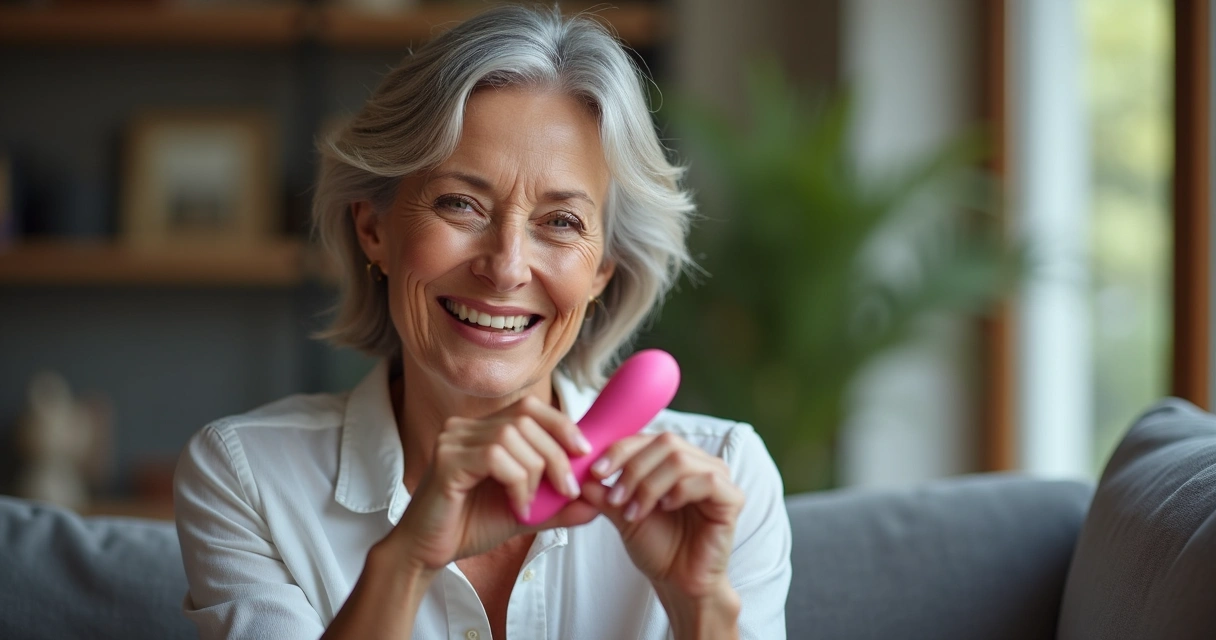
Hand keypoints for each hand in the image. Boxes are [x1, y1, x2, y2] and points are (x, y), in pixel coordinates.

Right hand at [385, 395, 600, 571]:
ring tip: (532, 504)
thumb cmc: (471, 526)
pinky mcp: (446, 460)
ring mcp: (452, 440)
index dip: (561, 424)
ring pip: (512, 436)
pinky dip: (516, 482)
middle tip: (567, 489)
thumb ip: (558, 504)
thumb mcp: (526, 512)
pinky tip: (516, 507)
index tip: (583, 451)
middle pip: (526, 419)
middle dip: (556, 454)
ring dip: (535, 472)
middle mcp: (466, 427)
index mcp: (483, 429)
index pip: (530, 407)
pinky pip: (495, 457)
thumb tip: (598, 501)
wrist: (428, 553)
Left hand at [581, 432, 743, 600]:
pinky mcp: (732, 498)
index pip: (647, 439)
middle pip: (665, 442)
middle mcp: (699, 462)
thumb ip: (605, 493)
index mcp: (674, 460)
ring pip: (680, 460)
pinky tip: (665, 508)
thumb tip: (581, 474)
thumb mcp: (622, 515)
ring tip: (632, 511)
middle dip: (633, 469)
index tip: (595, 471)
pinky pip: (707, 480)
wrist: (677, 583)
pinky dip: (679, 491)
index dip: (619, 450)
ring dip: (649, 485)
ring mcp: (718, 478)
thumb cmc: (657, 547)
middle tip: (614, 498)